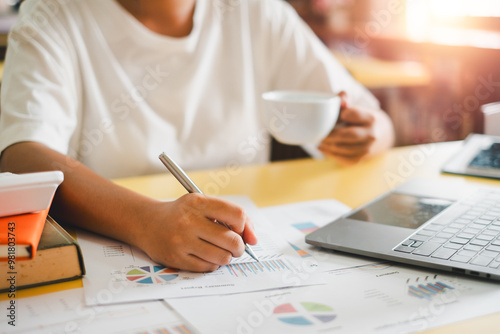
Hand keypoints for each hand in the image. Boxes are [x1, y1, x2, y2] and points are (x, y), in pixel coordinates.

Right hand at [138, 193, 257, 271]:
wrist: (148, 223)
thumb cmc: (183, 214)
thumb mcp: (203, 205)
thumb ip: (231, 216)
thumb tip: (254, 239)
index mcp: (199, 202)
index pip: (237, 214)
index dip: (245, 226)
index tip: (241, 232)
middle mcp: (189, 221)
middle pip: (232, 240)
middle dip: (239, 247)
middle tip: (234, 247)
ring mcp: (182, 241)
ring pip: (222, 257)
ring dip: (226, 257)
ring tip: (218, 251)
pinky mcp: (176, 258)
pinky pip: (208, 268)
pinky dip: (212, 264)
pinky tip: (204, 255)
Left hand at [318, 92, 393, 163]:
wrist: (379, 135)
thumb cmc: (361, 119)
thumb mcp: (356, 107)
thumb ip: (345, 99)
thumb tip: (342, 99)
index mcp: (371, 119)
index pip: (351, 114)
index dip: (339, 114)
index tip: (331, 116)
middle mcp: (371, 135)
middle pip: (347, 135)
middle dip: (330, 134)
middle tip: (318, 132)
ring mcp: (366, 149)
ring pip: (342, 148)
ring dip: (327, 145)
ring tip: (317, 140)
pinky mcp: (359, 160)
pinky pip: (341, 158)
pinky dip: (329, 153)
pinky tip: (322, 148)